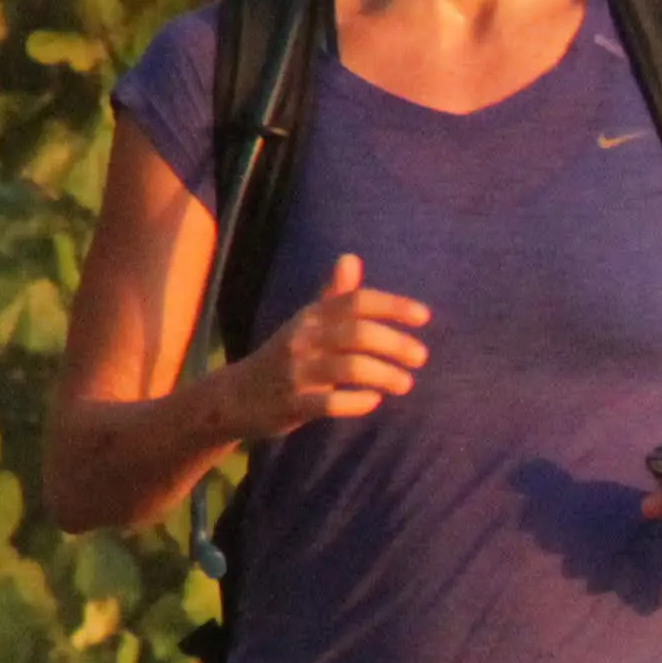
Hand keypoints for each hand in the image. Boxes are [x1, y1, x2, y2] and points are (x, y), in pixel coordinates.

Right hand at [224, 252, 430, 437]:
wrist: (236, 397)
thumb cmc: (285, 356)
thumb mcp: (306, 322)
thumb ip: (333, 295)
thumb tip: (351, 257)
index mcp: (311, 317)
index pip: (356, 302)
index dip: (392, 306)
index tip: (424, 316)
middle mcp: (303, 339)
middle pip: (357, 334)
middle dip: (394, 344)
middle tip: (421, 357)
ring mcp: (295, 373)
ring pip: (348, 369)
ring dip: (383, 375)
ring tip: (406, 383)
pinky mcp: (291, 405)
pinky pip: (328, 404)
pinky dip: (355, 402)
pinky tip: (374, 402)